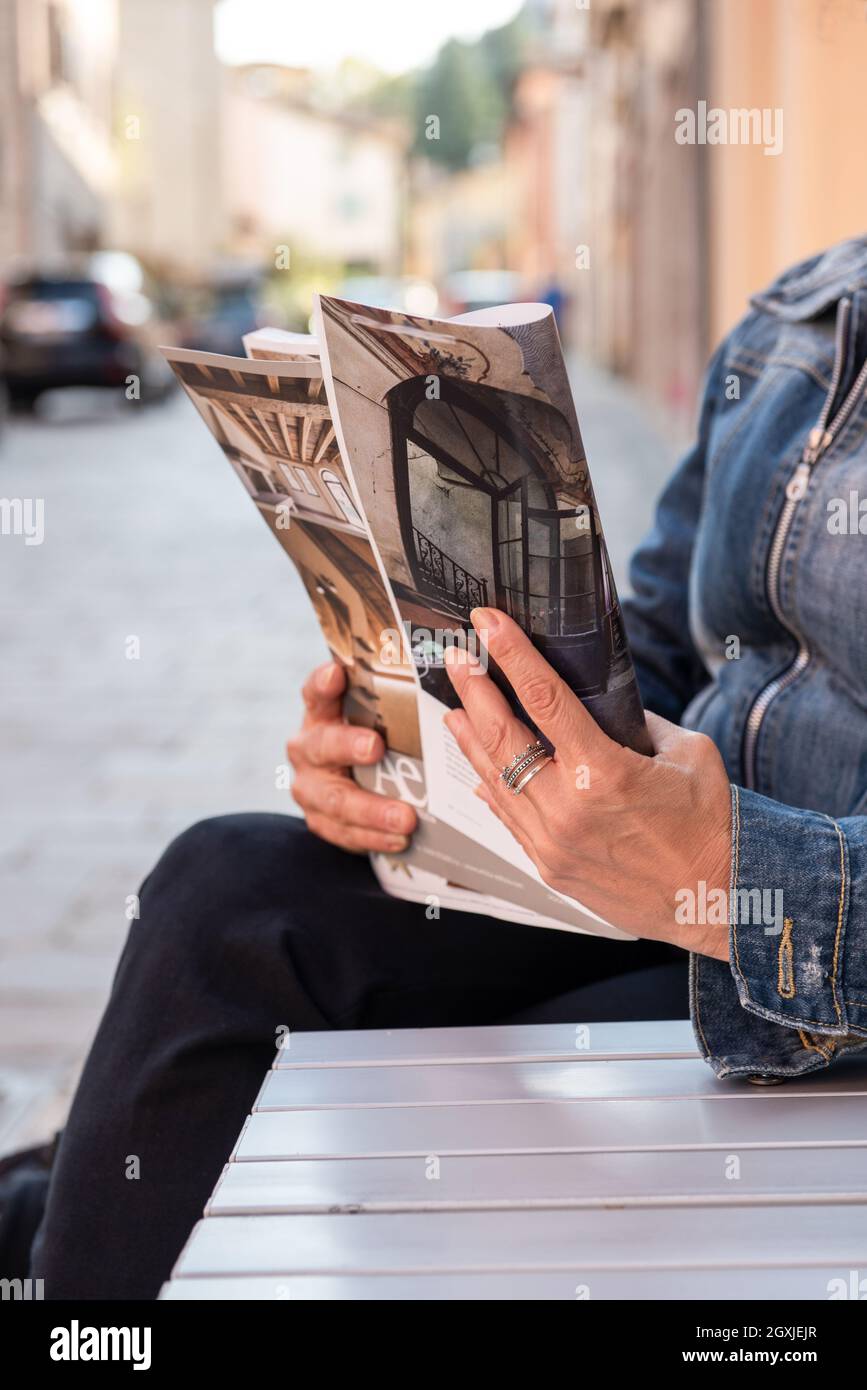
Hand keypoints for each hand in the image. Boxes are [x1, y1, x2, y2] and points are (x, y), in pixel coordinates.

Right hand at [287, 661, 416, 853]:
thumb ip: (395, 702)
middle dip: (348, 746)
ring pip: (335, 799)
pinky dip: (374, 837)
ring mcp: (311, 787)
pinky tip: (400, 839)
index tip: (336, 673)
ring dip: (372, 809)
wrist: (348, 786)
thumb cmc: (374, 741)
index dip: (323, 683)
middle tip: (375, 747)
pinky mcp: (320, 820)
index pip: (316, 693)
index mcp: (321, 714)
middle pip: (322, 745)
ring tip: (406, 818)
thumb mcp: (378, 720)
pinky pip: (344, 832)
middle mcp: (308, 747)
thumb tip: (455, 672)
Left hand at [444, 610, 731, 959]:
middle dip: (474, 691)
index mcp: (605, 771)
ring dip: (470, 741)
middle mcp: (570, 808)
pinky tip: (478, 770)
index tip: (487, 625)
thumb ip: (638, 725)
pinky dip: (491, 790)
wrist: (719, 902)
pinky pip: (508, 820)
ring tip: (454, 710)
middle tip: (456, 659)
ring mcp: (553, 843)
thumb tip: (603, 706)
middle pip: (503, 737)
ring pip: (494, 780)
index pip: (544, 698)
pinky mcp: (550, 868)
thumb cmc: (711, 826)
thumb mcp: (688, 754)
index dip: (512, 654)